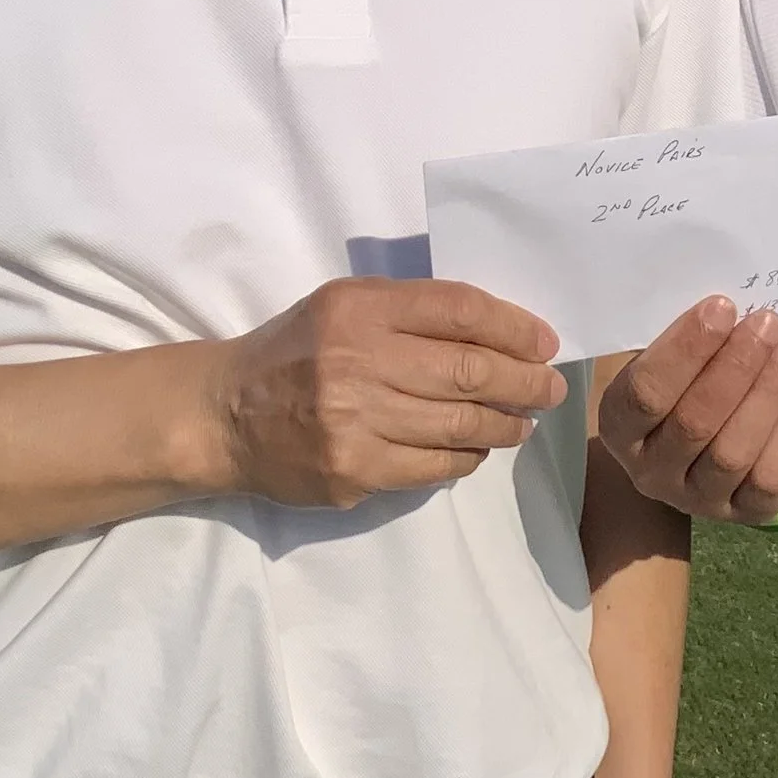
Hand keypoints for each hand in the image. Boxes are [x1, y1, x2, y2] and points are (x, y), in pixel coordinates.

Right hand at [206, 278, 563, 508]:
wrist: (226, 414)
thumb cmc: (296, 350)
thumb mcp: (345, 305)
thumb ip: (412, 310)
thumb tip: (502, 332)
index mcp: (359, 309)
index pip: (459, 311)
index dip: (513, 327)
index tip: (545, 343)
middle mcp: (357, 361)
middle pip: (470, 371)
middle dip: (525, 380)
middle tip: (551, 388)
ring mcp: (355, 423)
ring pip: (461, 425)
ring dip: (506, 423)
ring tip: (523, 419)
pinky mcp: (354, 472)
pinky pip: (435, 467)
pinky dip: (468, 457)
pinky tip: (478, 447)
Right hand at [597, 296, 777, 523]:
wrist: (691, 455)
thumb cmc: (674, 388)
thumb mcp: (656, 361)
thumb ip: (678, 339)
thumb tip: (721, 305)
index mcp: (618, 427)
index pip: (645, 393)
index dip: (685, 350)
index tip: (722, 307)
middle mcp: (650, 472)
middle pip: (693, 423)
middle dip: (735, 366)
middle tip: (765, 323)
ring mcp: (696, 499)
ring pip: (732, 454)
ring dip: (765, 394)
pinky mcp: (742, 514)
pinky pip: (767, 479)